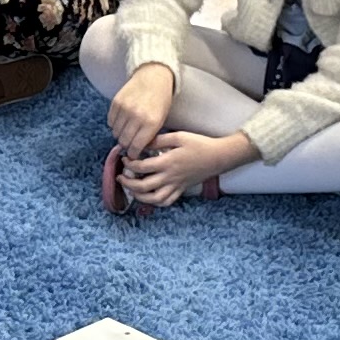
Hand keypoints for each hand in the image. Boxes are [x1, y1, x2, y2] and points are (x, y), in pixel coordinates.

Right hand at [105, 62, 176, 152]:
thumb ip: (149, 135)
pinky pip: (110, 121)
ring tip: (127, 130)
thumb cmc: (160, 100)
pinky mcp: (116, 102)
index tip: (133, 154)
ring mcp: (125, 108)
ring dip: (120, 134)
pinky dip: (114, 124)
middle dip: (126, 145)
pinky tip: (122, 120)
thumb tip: (137, 150)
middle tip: (129, 143)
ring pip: (116, 132)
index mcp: (151, 123)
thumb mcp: (161, 119)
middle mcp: (137, 117)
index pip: (136, 147)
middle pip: (124, 141)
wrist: (153, 76)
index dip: (133, 154)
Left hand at [121, 128, 254, 206]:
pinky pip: (166, 201)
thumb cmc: (199, 144)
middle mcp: (170, 176)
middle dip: (128, 183)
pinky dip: (155, 202)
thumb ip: (159, 139)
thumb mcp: (179, 136)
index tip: (124, 158)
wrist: (218, 157)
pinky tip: (149, 196)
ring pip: (153, 199)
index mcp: (168, 162)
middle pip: (143, 186)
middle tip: (121, 177)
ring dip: (139, 196)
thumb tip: (143, 142)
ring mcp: (176, 185)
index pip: (141, 167)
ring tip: (131, 190)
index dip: (129, 164)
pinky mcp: (182, 190)